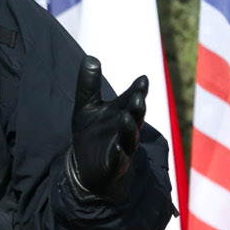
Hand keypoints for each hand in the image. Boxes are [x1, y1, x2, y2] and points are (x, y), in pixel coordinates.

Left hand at [67, 56, 147, 199]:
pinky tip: (119, 151)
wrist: (88, 172)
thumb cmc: (92, 136)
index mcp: (121, 113)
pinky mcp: (114, 167)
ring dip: (130, 128)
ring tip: (127, 117)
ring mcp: (122, 149)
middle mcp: (125, 129)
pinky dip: (120, 156)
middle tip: (137, 96)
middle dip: (137, 107)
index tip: (142, 79)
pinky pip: (119, 161)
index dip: (138, 90)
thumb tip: (90, 57)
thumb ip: (89, 85)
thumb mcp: (86, 108)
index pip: (132, 98)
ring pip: (130, 138)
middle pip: (135, 116)